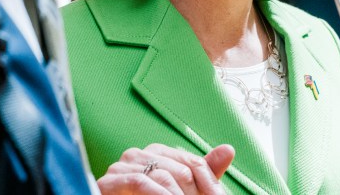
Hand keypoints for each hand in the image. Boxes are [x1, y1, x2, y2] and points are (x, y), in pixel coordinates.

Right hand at [96, 143, 234, 193]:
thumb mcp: (179, 191)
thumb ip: (202, 172)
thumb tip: (229, 149)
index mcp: (158, 153)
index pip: (194, 164)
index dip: (210, 186)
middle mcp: (140, 154)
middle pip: (182, 171)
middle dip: (195, 194)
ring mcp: (123, 166)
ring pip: (165, 177)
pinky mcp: (110, 180)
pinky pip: (141, 183)